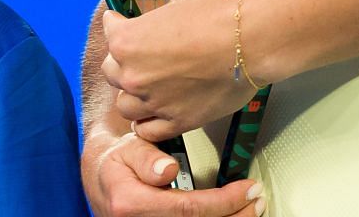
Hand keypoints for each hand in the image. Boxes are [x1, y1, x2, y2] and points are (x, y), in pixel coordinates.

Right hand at [81, 127, 263, 216]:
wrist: (100, 180)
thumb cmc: (116, 161)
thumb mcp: (127, 147)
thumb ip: (146, 157)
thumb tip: (167, 170)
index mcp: (130, 203)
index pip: (189, 209)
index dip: (225, 201)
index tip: (247, 189)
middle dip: (236, 216)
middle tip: (257, 200)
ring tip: (251, 210)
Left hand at [101, 0, 254, 139]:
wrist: (248, 42)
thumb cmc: (216, 18)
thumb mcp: (176, 4)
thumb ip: (156, 20)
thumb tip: (157, 23)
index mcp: (126, 41)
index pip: (109, 31)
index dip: (118, 25)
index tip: (123, 24)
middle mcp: (133, 74)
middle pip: (111, 72)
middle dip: (122, 63)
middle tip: (139, 59)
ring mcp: (153, 101)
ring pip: (125, 106)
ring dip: (133, 96)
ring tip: (147, 89)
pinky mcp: (176, 121)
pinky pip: (148, 131)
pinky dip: (147, 124)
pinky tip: (153, 115)